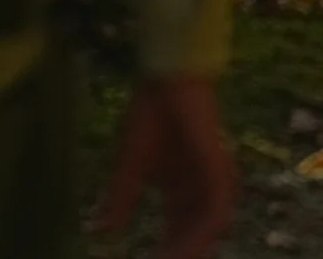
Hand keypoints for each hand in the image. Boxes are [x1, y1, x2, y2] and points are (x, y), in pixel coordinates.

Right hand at [97, 73, 235, 258]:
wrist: (165, 80)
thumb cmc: (151, 115)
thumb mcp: (130, 167)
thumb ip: (120, 200)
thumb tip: (103, 232)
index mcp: (182, 191)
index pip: (177, 233)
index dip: (165, 254)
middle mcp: (201, 189)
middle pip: (194, 235)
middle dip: (180, 255)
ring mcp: (213, 180)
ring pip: (208, 229)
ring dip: (191, 250)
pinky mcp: (219, 169)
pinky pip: (216, 212)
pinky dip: (202, 234)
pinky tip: (183, 250)